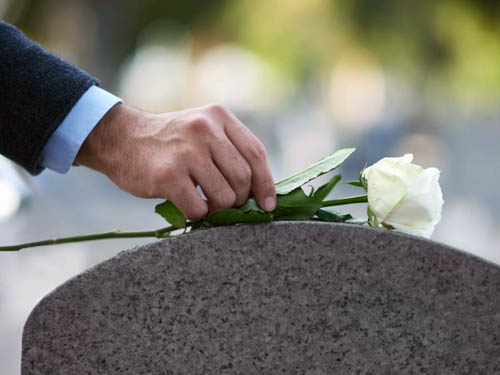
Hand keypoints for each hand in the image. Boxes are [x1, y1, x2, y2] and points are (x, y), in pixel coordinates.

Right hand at [75, 103, 275, 219]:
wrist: (120, 139)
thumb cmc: (168, 143)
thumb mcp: (201, 129)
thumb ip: (229, 150)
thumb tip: (260, 191)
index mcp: (219, 116)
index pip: (256, 153)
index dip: (266, 183)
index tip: (268, 204)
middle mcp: (205, 129)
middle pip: (243, 178)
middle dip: (240, 199)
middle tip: (226, 204)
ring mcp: (186, 151)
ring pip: (225, 196)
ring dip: (219, 209)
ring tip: (206, 204)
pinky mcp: (168, 175)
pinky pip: (199, 208)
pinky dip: (198, 215)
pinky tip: (190, 207)